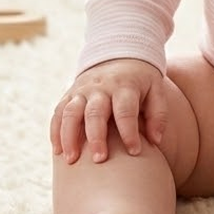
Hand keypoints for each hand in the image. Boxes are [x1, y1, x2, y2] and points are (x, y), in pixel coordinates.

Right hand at [50, 58, 167, 164]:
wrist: (120, 53)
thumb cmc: (141, 80)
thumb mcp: (156, 90)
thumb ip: (158, 114)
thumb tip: (155, 141)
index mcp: (125, 86)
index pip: (125, 110)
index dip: (130, 132)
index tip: (135, 152)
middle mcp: (101, 87)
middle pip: (95, 112)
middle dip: (96, 137)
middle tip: (100, 160)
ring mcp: (82, 89)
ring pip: (71, 112)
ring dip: (69, 136)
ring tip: (71, 160)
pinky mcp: (70, 93)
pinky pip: (58, 112)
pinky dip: (56, 131)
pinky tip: (57, 151)